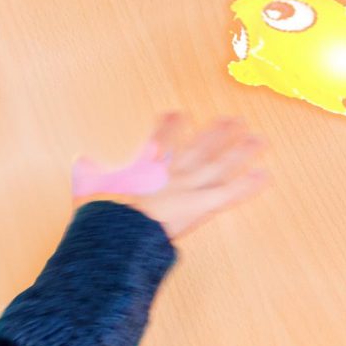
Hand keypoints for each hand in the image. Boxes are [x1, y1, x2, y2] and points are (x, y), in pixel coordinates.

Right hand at [92, 113, 266, 240]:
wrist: (118, 233)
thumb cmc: (104, 216)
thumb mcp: (90, 191)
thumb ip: (89, 174)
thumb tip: (81, 161)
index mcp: (148, 167)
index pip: (161, 139)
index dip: (169, 126)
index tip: (175, 113)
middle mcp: (173, 172)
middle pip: (201, 148)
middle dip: (218, 134)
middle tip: (235, 120)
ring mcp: (190, 186)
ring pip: (221, 165)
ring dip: (240, 151)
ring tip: (259, 139)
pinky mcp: (202, 205)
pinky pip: (230, 194)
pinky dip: (248, 186)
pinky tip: (265, 176)